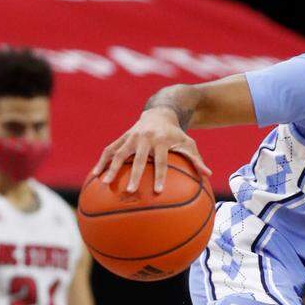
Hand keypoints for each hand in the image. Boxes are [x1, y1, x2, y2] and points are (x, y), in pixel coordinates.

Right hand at [92, 107, 211, 192]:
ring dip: (111, 168)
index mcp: (161, 141)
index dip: (159, 175)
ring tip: (104, 183)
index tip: (158, 191)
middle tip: (131, 191)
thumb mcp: (188, 143)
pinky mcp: (121, 138)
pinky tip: (94, 176)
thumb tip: (209, 174)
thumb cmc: (176, 134)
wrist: (160, 113)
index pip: (161, 161)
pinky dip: (101, 161)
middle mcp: (144, 138)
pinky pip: (108, 150)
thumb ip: (196, 159)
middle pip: (138, 159)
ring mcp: (130, 138)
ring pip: (118, 153)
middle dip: (134, 174)